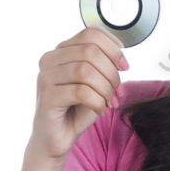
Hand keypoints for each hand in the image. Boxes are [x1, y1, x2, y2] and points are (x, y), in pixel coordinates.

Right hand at [27, 26, 128, 161]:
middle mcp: (50, 60)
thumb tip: (121, 60)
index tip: (124, 66)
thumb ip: (104, 64)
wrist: (57, 137)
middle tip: (117, 90)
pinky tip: (99, 109)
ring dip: (105, 88)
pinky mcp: (46, 98)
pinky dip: (98, 102)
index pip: (91, 33)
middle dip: (111, 72)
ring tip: (108, 101)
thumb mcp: (96, 81)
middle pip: (90, 51)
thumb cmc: (77, 108)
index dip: (113, 48)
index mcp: (62, 50)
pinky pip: (81, 92)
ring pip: (85, 71)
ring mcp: (45, 78)